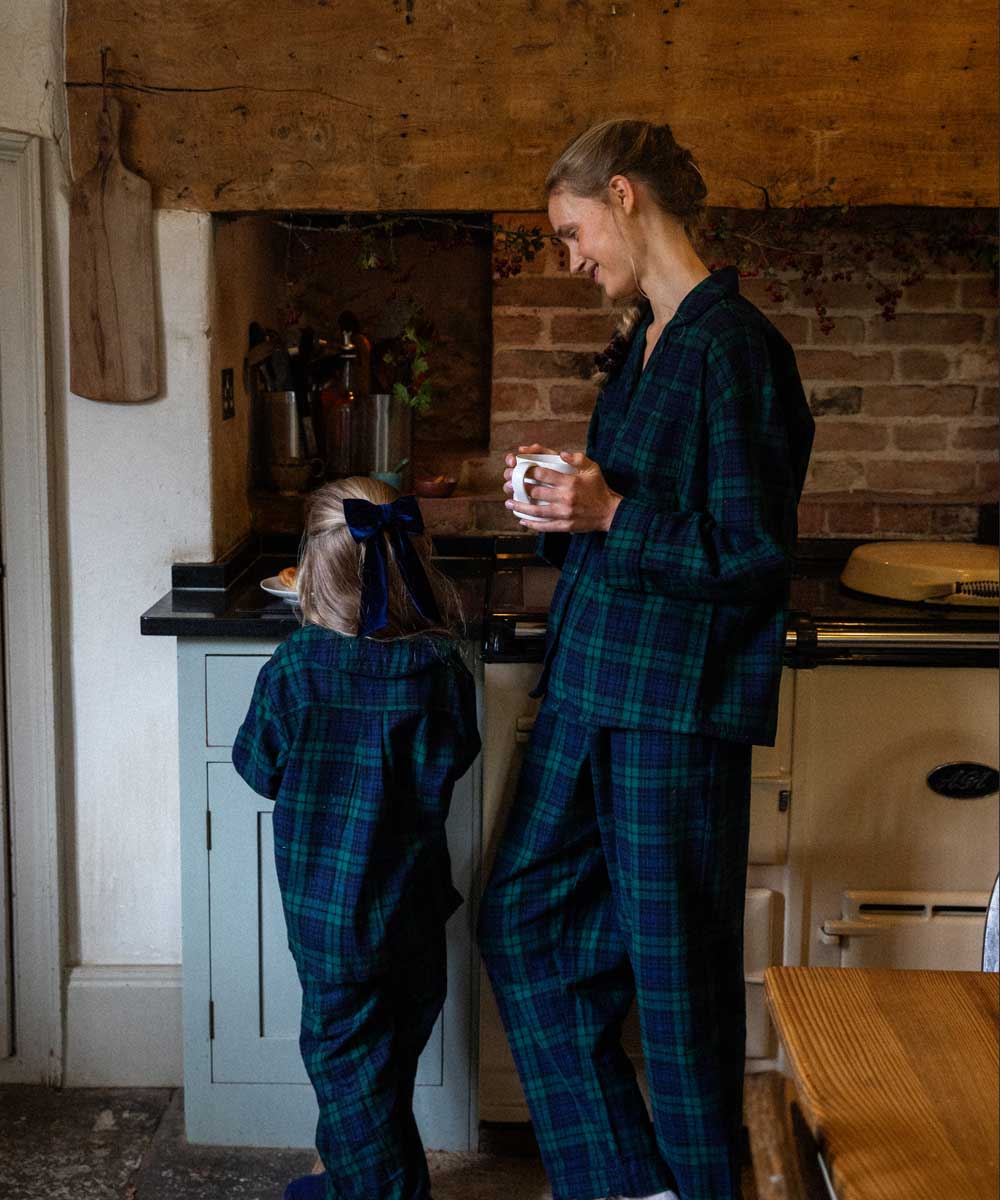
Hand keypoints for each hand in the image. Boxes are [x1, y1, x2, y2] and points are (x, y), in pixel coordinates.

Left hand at [504, 449, 622, 532]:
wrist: (609, 512)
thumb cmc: (599, 488)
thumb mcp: (593, 469)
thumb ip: (578, 458)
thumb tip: (561, 453)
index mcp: (570, 482)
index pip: (542, 474)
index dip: (527, 470)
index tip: (518, 468)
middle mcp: (566, 498)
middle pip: (535, 492)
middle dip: (519, 488)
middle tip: (509, 484)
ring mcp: (564, 513)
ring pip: (536, 511)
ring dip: (520, 506)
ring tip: (509, 502)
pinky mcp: (565, 525)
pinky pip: (545, 526)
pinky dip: (532, 524)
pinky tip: (522, 520)